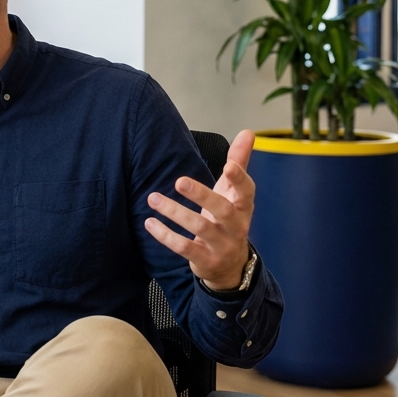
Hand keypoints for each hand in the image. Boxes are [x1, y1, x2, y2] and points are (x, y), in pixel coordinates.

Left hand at [143, 129, 256, 290]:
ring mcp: (222, 245)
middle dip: (201, 195)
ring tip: (153, 198)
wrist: (231, 265)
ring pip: (200, 228)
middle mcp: (236, 226)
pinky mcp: (205, 260)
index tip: (229, 165)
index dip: (240, 179)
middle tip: (179, 181)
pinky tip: (150, 223)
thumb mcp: (234, 193)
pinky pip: (184, 248)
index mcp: (244, 207)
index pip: (246, 191)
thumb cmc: (229, 219)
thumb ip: (239, 162)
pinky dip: (166, 236)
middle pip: (223, 210)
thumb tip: (247, 131)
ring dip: (175, 212)